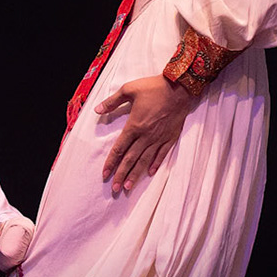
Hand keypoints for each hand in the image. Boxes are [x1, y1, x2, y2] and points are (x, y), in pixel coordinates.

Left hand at [94, 74, 195, 195]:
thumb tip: (97, 110)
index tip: (105, 174)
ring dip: (136, 174)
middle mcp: (145, 136)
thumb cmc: (153, 87)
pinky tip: (150, 173)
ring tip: (128, 187)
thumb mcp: (129, 90)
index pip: (119, 149)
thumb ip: (112, 102)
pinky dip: (155, 164)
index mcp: (134, 126)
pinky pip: (161, 154)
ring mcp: (159, 138)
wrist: (179, 87)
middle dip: (121, 175)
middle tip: (115, 189)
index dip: (110, 163)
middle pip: (130, 159)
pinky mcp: (170, 137)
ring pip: (145, 160)